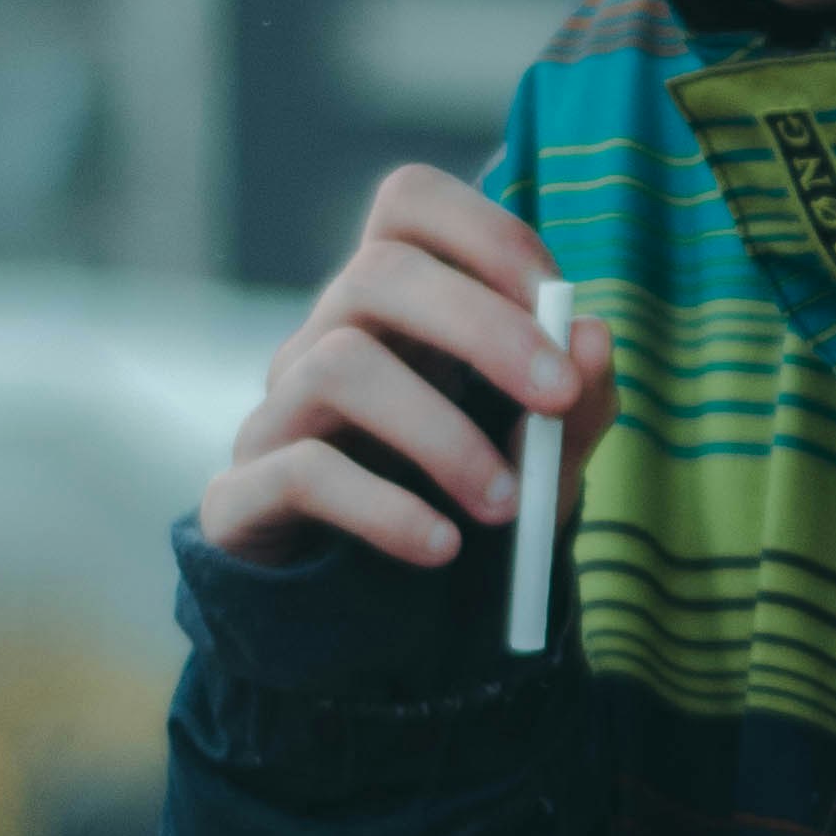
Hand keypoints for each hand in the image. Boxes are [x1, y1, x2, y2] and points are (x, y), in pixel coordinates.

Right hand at [201, 166, 616, 573]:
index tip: (556, 300)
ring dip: (442, 434)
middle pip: (377, 274)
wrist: (385, 632)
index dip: (485, 231)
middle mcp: (326, 341)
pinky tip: (442, 547)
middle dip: (482, 328)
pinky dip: (385, 509)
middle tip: (556, 398)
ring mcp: (276, 413)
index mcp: (399, 310)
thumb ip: (577, 403)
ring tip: (507, 506)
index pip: (409, 204)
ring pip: (338, 367)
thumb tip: (592, 335)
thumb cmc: (468, 512)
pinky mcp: (243, 495)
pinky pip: (301, 472)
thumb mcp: (546, 461)